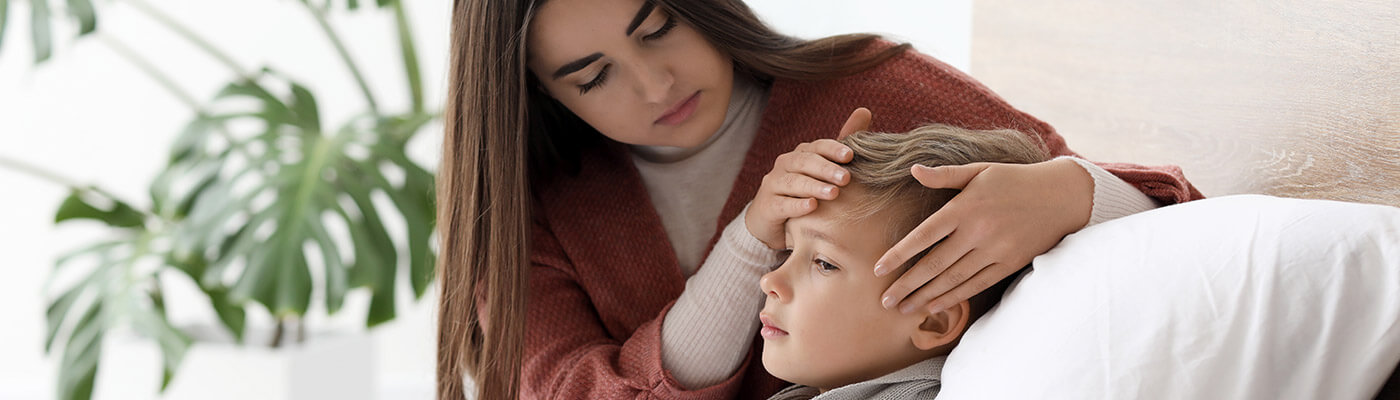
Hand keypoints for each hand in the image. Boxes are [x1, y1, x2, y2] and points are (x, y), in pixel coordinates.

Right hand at [745, 108, 870, 248]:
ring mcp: (773, 185)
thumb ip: (841, 147)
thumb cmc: (805, 193)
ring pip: (793, 182)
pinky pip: (781, 204)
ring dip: (814, 186)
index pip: (817, 147)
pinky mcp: (766, 207)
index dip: (833, 149)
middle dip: (826, 169)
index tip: (851, 156)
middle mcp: (785, 165)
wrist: (773, 220)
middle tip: (846, 178)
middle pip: (804, 162)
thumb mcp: (823, 171)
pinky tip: (812, 207)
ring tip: (833, 193)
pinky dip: (797, 205)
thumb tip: (864, 111)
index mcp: (801, 155)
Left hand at [875, 158, 1093, 312]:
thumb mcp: (980, 170)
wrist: (1061, 196)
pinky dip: (954, 297)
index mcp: (965, 207)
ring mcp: (995, 251)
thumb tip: (914, 169)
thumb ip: (945, 175)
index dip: (899, 254)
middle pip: (934, 264)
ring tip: (903, 308)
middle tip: (884, 300)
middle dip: (907, 285)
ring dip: (926, 297)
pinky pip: (976, 285)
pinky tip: (935, 306)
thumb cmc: (1014, 180)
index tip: (878, 269)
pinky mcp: (1009, 264)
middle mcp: (978, 231)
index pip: (924, 235)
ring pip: (953, 279)